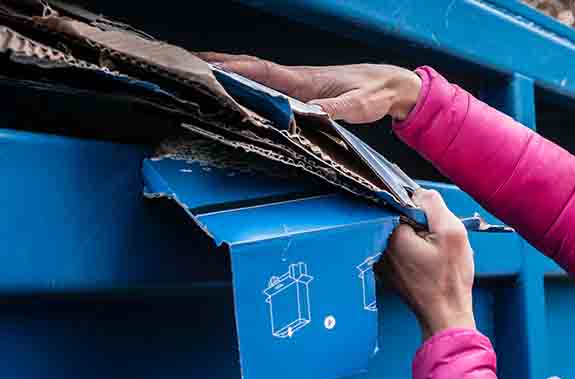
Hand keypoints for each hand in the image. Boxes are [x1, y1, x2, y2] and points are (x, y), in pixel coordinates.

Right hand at [198, 52, 420, 122]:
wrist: (390, 85)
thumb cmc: (376, 92)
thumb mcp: (359, 105)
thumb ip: (335, 109)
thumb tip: (310, 114)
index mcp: (304, 80)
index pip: (260, 70)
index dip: (231, 68)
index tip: (203, 67)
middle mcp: (295, 80)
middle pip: (248, 70)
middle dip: (217, 68)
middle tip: (184, 69)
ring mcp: (297, 86)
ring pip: (255, 78)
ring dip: (227, 77)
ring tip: (197, 80)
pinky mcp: (302, 93)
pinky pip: (268, 87)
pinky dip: (247, 87)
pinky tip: (234, 95)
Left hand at [379, 190, 476, 340]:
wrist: (446, 314)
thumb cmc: (450, 279)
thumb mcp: (452, 233)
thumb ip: (434, 205)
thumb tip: (421, 193)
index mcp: (392, 235)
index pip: (399, 203)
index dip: (420, 209)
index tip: (432, 222)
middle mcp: (380, 247)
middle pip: (398, 219)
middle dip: (418, 224)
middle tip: (436, 240)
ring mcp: (382, 262)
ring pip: (398, 235)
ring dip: (415, 238)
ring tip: (432, 254)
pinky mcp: (387, 273)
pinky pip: (398, 251)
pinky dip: (412, 251)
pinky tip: (427, 264)